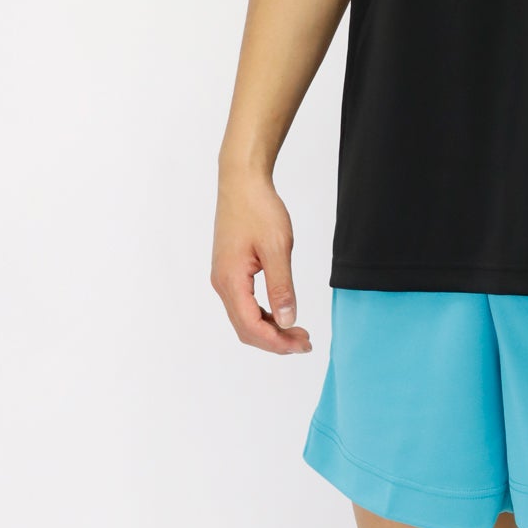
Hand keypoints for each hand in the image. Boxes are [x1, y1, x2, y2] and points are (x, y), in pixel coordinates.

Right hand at [210, 168, 313, 353]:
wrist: (242, 182)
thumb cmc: (258, 209)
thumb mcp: (277, 248)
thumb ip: (281, 287)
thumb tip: (287, 321)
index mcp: (231, 281)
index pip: (251, 326)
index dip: (276, 341)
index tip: (302, 344)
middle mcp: (222, 284)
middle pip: (245, 327)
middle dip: (275, 340)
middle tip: (305, 342)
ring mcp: (224, 277)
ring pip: (244, 317)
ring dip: (270, 328)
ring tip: (297, 331)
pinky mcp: (229, 270)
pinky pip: (244, 303)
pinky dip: (263, 314)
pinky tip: (281, 312)